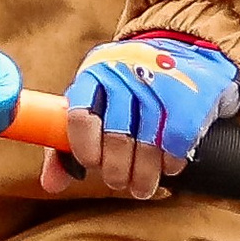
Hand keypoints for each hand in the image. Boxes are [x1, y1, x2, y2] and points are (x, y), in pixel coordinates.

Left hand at [39, 37, 239, 203]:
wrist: (182, 52)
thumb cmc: (127, 88)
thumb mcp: (94, 102)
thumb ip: (66, 143)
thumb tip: (50, 185)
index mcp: (94, 74)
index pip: (80, 116)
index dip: (84, 148)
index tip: (92, 164)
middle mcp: (125, 75)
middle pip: (116, 136)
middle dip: (116, 170)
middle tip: (118, 181)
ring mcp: (159, 86)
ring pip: (147, 145)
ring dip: (143, 175)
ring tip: (141, 188)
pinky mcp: (189, 100)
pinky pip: (176, 145)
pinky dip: (170, 164)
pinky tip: (166, 168)